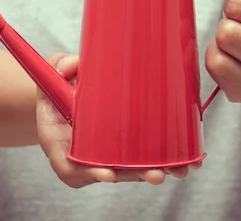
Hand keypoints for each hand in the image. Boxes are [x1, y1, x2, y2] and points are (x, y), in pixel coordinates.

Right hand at [36, 52, 201, 188]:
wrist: (64, 93)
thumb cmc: (58, 85)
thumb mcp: (53, 72)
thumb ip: (60, 66)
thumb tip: (73, 65)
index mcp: (61, 142)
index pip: (72, 166)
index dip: (89, 173)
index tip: (107, 173)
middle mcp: (85, 154)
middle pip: (110, 172)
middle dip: (135, 175)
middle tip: (156, 174)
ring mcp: (105, 153)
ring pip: (131, 170)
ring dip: (156, 170)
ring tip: (180, 169)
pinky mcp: (124, 146)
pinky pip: (142, 158)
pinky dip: (165, 160)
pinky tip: (187, 160)